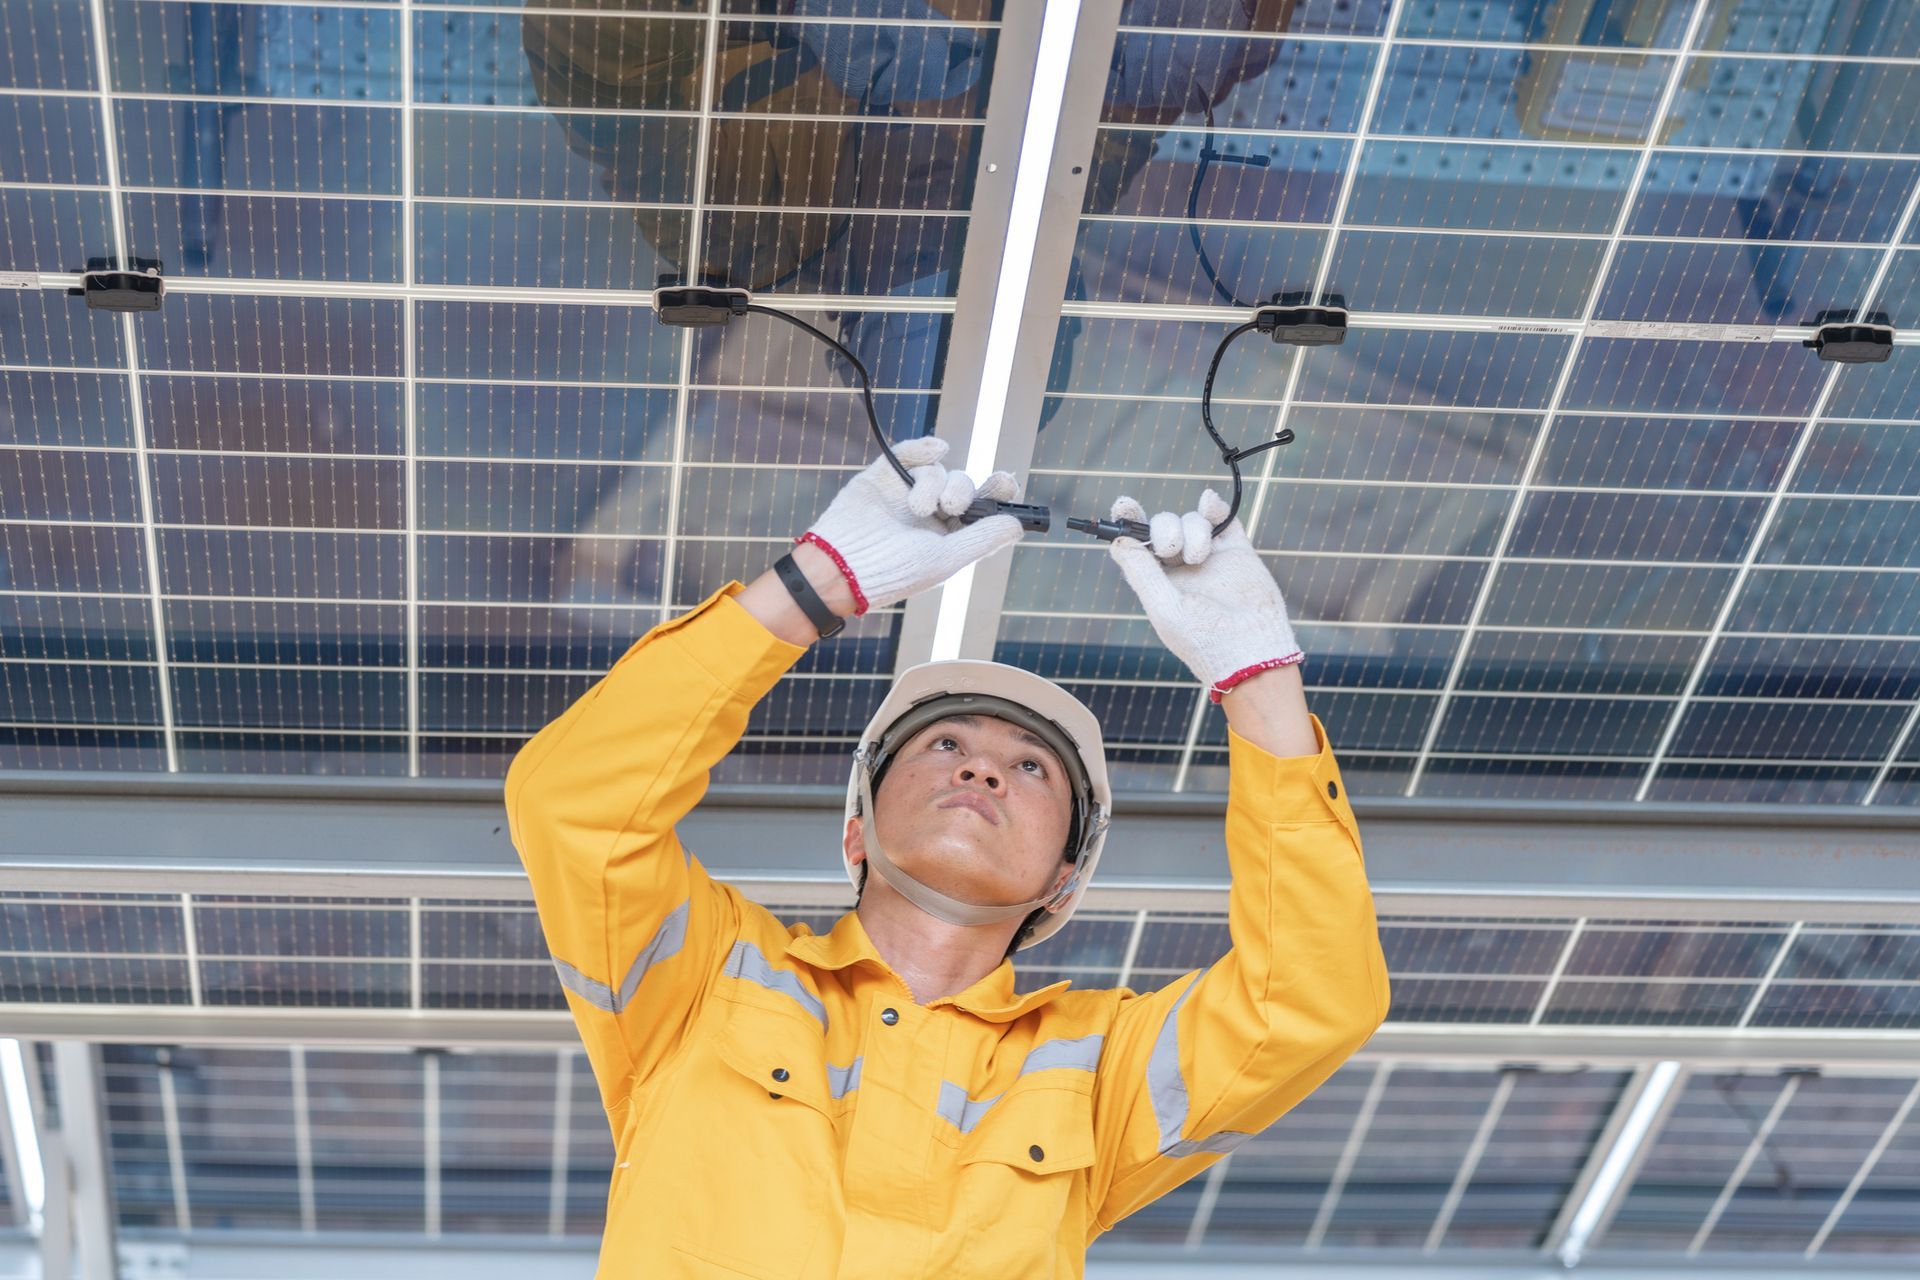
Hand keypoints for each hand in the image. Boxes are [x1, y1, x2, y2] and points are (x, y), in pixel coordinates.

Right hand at [802, 436, 1024, 611]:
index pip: (981, 508)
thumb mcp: (946, 560)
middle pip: (962, 484)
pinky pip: (907, 453)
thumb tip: (1018, 524)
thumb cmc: (894, 572)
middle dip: (963, 490)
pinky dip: (923, 448)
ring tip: (919, 509)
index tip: (1007, 481)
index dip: (997, 493)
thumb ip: (983, 538)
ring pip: (936, 470)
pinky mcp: (882, 478)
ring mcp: (904, 494)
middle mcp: (929, 514)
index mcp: (947, 537)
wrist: (841, 568)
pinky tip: (937, 449)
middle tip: (952, 507)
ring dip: (934, 484)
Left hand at [1107, 489, 1301, 699]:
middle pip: (1164, 526)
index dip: (1128, 523)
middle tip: (1171, 550)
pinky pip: (1223, 520)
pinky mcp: (1236, 552)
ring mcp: (1209, 558)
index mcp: (1157, 582)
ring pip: (1191, 521)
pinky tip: (1209, 502)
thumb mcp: (1163, 607)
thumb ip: (1141, 571)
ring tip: (1199, 556)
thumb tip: (1118, 540)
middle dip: (1164, 529)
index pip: (1137, 545)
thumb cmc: (1203, 639)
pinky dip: (1214, 508)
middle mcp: (1181, 567)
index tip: (1124, 506)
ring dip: (1192, 530)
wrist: (1251, 652)